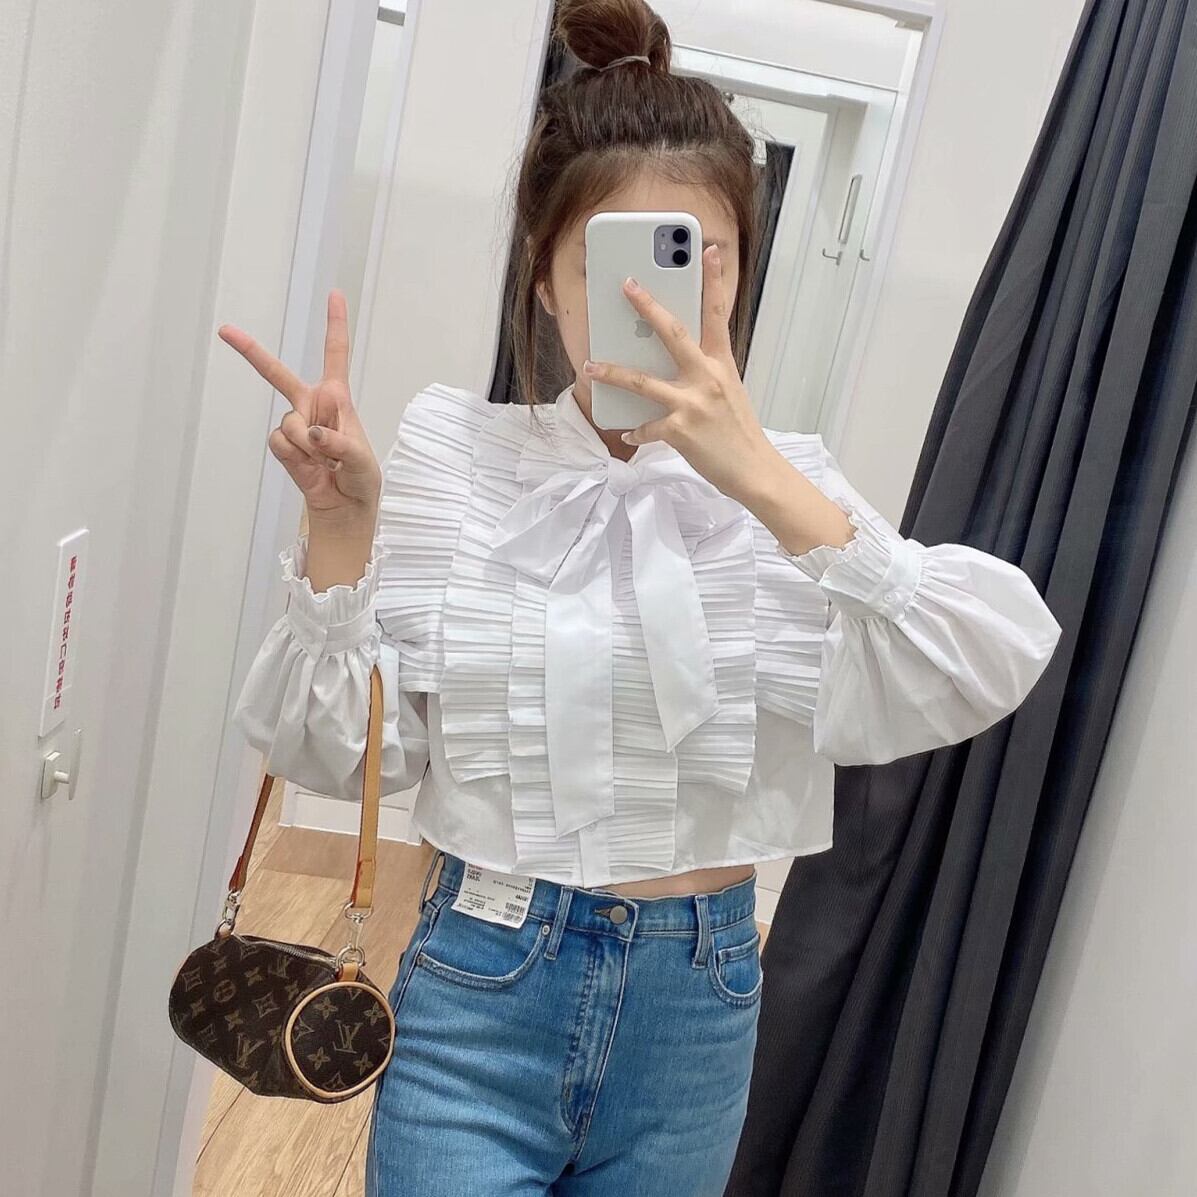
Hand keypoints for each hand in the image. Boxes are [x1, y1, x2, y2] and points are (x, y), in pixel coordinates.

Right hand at [218, 290, 380, 527]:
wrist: (344, 507)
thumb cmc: (360, 478)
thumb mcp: (361, 460)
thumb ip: (339, 443)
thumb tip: (313, 433)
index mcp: (337, 397)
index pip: (336, 354)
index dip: (335, 324)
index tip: (335, 294)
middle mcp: (311, 404)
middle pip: (277, 373)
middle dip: (250, 352)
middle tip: (225, 331)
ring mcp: (295, 424)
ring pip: (289, 422)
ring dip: (308, 444)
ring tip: (325, 461)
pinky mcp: (283, 445)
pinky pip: (280, 442)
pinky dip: (296, 456)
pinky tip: (311, 467)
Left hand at [580, 245, 778, 501]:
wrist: (754, 470)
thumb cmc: (739, 431)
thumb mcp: (729, 392)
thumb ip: (705, 372)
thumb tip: (675, 361)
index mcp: (722, 364)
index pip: (717, 314)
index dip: (714, 280)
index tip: (707, 251)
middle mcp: (708, 378)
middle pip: (673, 333)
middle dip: (647, 307)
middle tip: (627, 286)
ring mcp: (693, 403)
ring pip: (643, 381)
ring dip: (612, 372)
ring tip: (590, 366)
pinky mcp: (680, 431)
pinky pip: (647, 427)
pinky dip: (636, 430)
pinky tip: (628, 431)